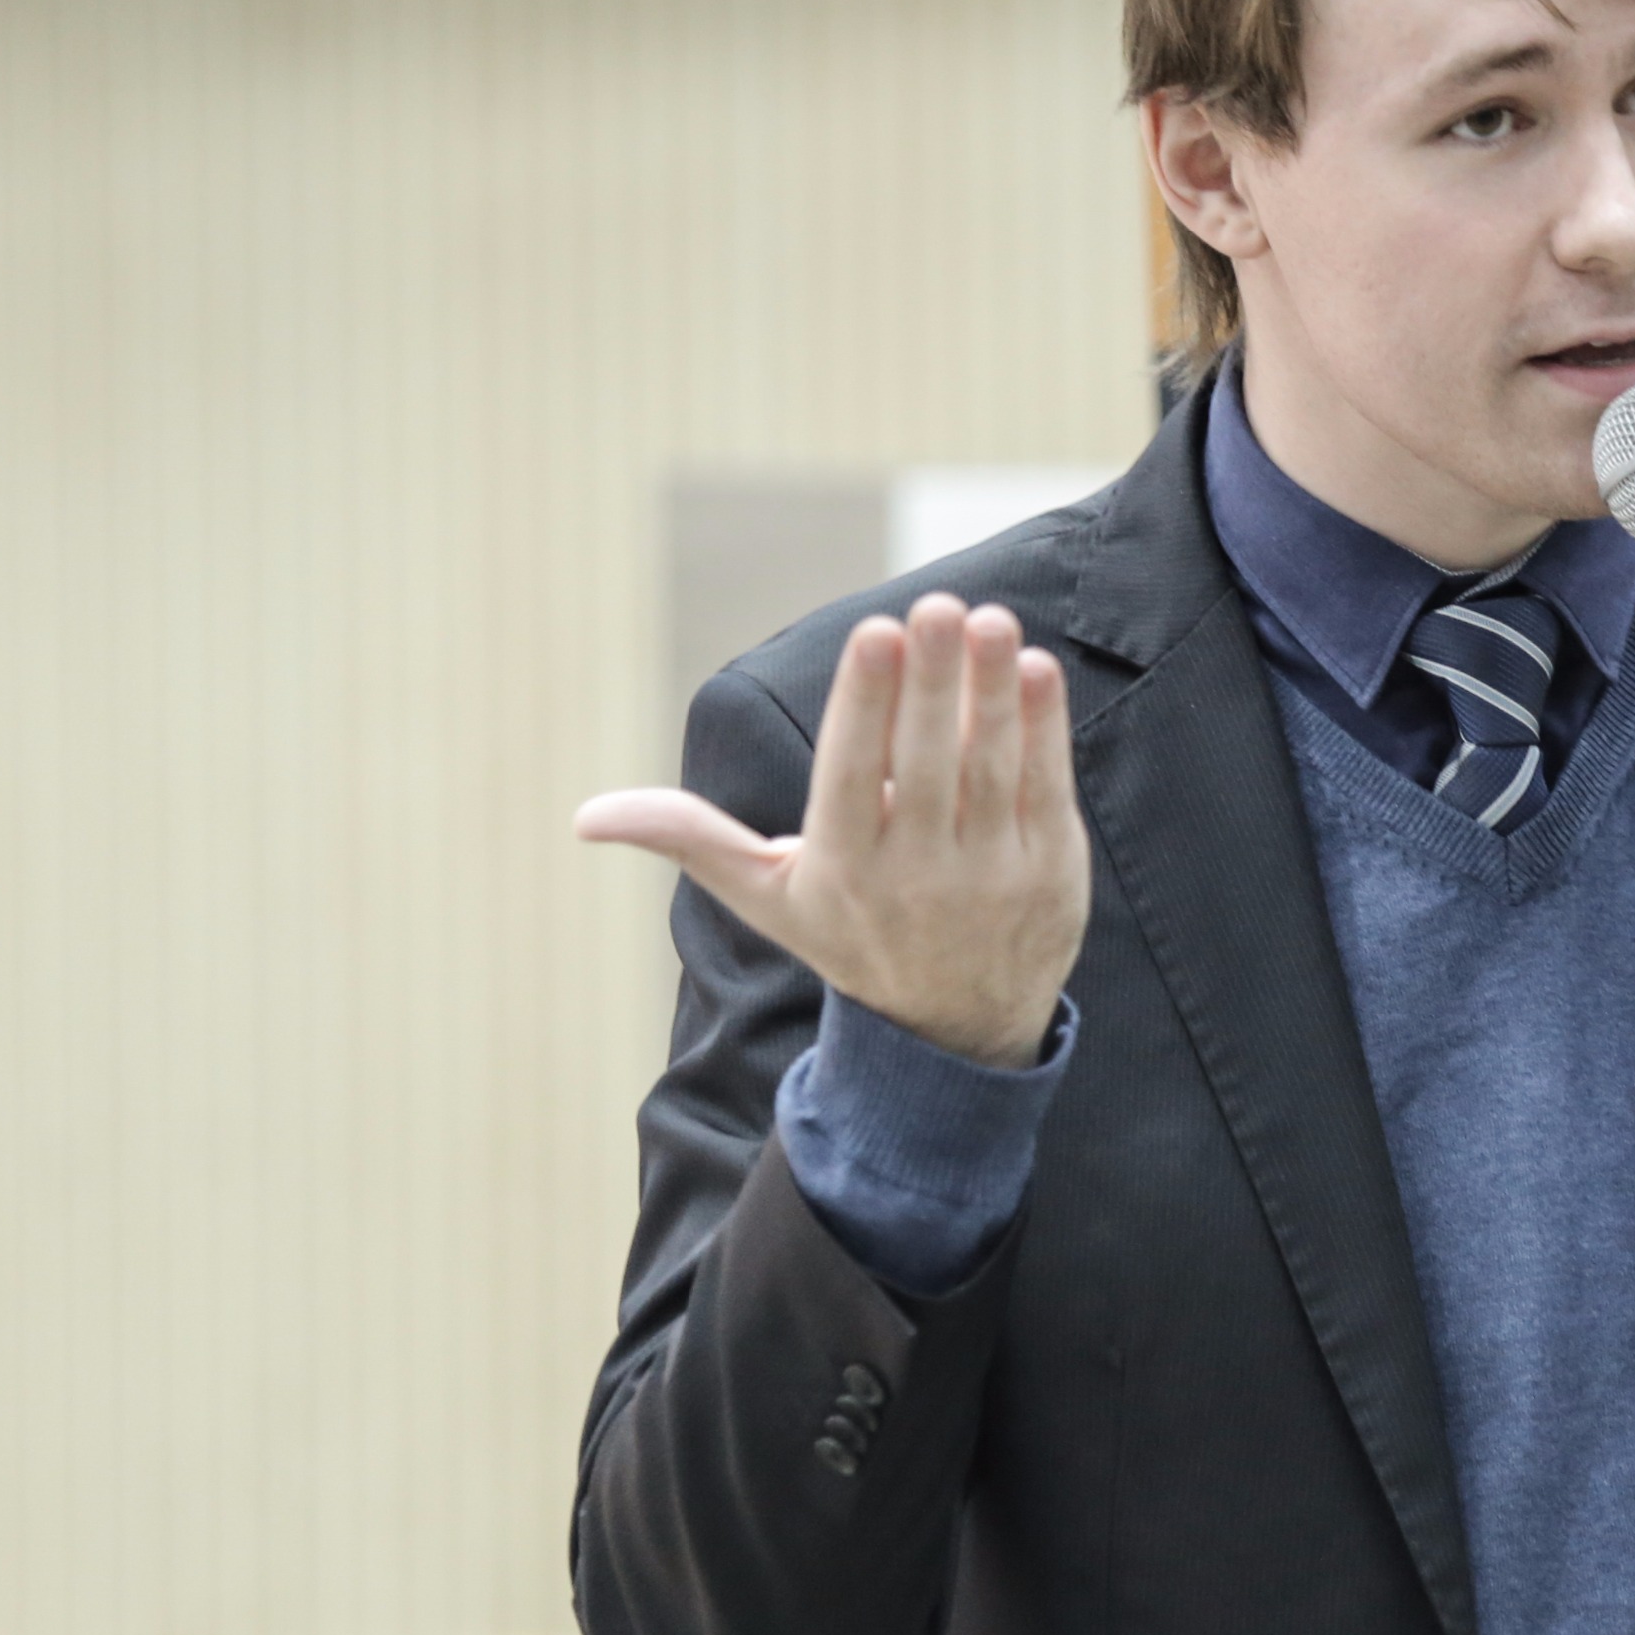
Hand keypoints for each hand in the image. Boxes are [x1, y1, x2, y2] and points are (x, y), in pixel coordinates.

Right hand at [578, 595, 1091, 1068]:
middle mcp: (916, 874)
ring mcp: (990, 875)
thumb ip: (692, 840)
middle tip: (934, 605)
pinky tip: (1038, 669)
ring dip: (994, 692)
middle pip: (925, 765)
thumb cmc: (851, 934)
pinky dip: (1045, 730)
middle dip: (931, 683)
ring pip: (991, 770)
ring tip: (989, 619)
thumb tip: (584, 815)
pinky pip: (1045, 789)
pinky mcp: (1051, 871)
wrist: (956, 1029)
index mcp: (842, 869)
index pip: (852, 776)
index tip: (873, 632)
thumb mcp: (769, 896)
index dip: (866, 705)